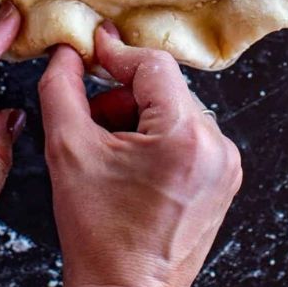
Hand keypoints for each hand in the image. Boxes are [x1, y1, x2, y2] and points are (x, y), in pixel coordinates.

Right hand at [40, 25, 240, 286]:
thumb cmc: (101, 236)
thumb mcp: (67, 149)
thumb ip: (62, 87)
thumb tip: (67, 52)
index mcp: (186, 137)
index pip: (152, 64)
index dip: (115, 53)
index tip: (89, 49)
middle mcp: (217, 148)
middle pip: (163, 87)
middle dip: (122, 95)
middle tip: (89, 117)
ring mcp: (225, 167)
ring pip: (173, 110)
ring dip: (137, 116)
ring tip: (107, 149)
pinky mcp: (222, 182)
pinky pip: (186, 136)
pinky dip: (155, 138)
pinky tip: (129, 165)